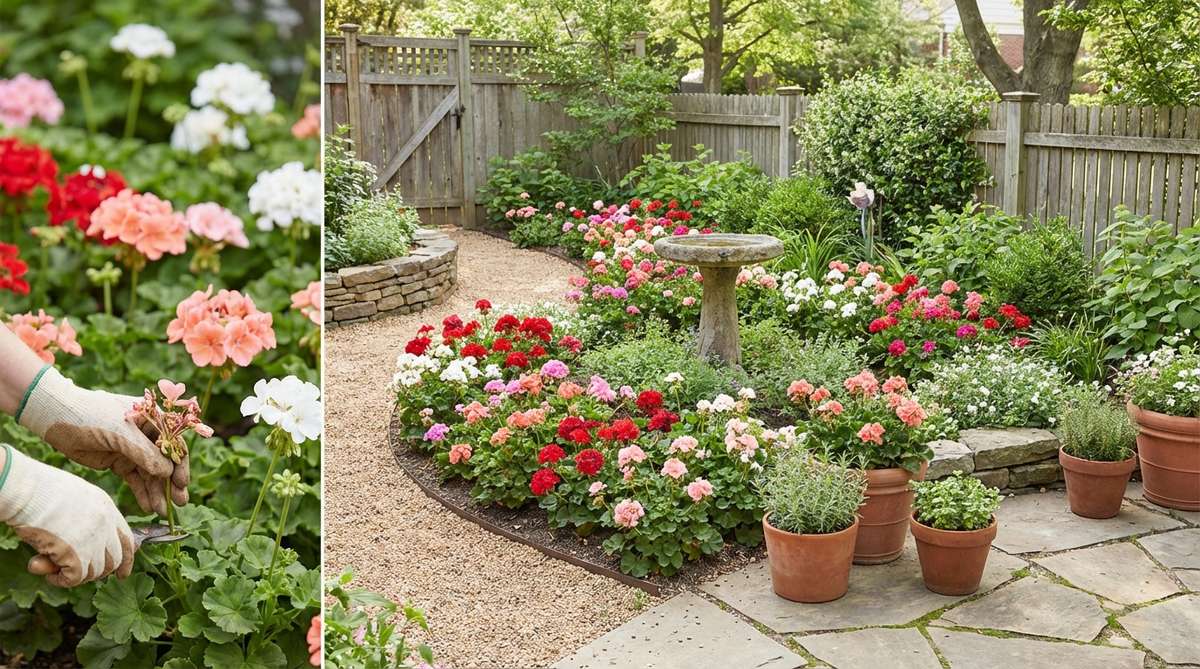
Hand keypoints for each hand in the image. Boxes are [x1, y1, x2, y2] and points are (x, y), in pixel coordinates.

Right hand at [0, 446, 133, 586]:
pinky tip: (47, 571)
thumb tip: (80, 554)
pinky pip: (75, 579)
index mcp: (107, 508)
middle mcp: (106, 524)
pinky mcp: (78, 554)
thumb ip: (83, 523)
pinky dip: (60, 580)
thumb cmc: (40, 492)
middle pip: (114, 560)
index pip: (127, 540)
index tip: (122, 573)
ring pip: (95, 572)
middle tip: (79, 575)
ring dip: (76, 575)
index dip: (126, 559)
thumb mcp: (73, 501)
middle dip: (98, 572)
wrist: (27, 490)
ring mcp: (94, 540)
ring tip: (54, 566)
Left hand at [18, 368, 187, 514]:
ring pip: (150, 474)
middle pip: (165, 461)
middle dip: (172, 482)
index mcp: (152, 419)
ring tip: (162, 511)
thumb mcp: (120, 433)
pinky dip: (142, 493)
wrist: (55, 418)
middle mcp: (146, 435)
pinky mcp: (118, 462)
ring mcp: (132, 449)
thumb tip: (167, 472)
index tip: (182, 484)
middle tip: (180, 503)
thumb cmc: (91, 416)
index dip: (180, 464)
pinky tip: (148, 506)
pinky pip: (135, 480)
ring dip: (157, 492)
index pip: (174, 443)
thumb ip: (144, 453)